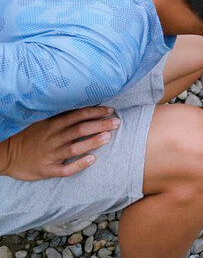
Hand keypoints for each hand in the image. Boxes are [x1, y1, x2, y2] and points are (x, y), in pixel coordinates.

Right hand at [0, 107, 118, 180]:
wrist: (5, 155)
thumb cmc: (30, 136)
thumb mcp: (43, 122)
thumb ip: (62, 116)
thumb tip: (86, 108)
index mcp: (52, 124)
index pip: (77, 115)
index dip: (95, 112)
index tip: (110, 110)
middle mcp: (53, 138)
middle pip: (79, 130)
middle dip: (100, 125)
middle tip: (117, 123)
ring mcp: (50, 155)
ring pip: (75, 148)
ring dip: (93, 142)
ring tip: (108, 137)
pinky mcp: (47, 170)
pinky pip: (65, 169)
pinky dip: (79, 164)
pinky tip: (92, 160)